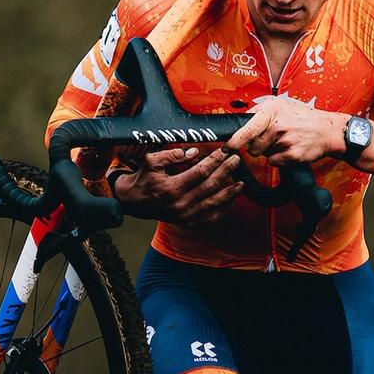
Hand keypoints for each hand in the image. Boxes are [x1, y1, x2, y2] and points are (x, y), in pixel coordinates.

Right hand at [110, 146, 244, 224]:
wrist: (132, 202)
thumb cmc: (142, 179)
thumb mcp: (151, 161)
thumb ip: (172, 155)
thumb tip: (195, 152)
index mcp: (172, 188)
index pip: (201, 171)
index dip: (215, 160)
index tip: (225, 151)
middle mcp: (180, 204)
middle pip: (211, 185)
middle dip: (226, 171)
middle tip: (237, 160)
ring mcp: (185, 215)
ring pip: (214, 203)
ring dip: (230, 193)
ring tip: (241, 183)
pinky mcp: (187, 222)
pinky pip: (210, 218)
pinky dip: (223, 209)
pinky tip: (231, 200)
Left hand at [226, 96, 344, 164]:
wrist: (327, 130)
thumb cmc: (302, 119)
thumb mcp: (281, 105)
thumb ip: (261, 112)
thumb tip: (239, 120)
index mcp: (272, 109)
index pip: (246, 128)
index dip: (234, 141)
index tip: (226, 148)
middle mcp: (277, 123)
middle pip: (252, 145)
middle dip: (257, 146)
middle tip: (272, 138)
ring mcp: (285, 139)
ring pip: (262, 154)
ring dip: (269, 151)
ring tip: (284, 141)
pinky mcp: (292, 154)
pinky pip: (273, 162)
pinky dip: (279, 159)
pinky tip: (290, 149)